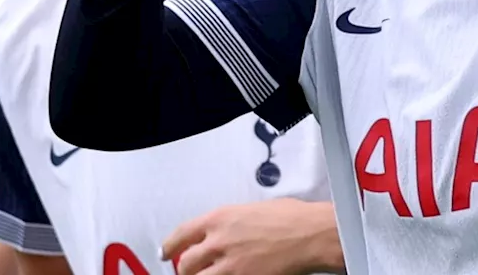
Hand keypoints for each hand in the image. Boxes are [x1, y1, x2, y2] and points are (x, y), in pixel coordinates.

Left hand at [162, 199, 343, 274]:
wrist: (311, 234)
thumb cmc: (291, 218)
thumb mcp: (252, 209)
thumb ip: (230, 222)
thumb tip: (220, 231)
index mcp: (220, 218)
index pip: (181, 234)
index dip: (169, 246)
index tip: (166, 252)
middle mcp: (219, 241)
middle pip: (186, 263)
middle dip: (185, 270)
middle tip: (188, 271)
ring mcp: (229, 265)